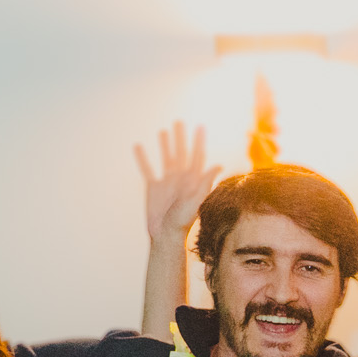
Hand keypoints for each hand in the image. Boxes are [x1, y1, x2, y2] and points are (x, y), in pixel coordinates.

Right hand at [136, 122, 219, 245]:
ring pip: (166, 158)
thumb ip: (205, 183)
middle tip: (179, 121)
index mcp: (193, 180)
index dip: (199, 141)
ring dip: (165, 145)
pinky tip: (139, 147)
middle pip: (181, 152)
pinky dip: (143, 158)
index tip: (201, 126)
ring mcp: (167, 182)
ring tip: (164, 131)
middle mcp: (181, 178)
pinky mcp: (153, 188)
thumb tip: (219, 165)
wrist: (165, 235)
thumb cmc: (182, 221)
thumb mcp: (195, 201)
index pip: (197, 155)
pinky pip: (147, 169)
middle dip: (181, 137)